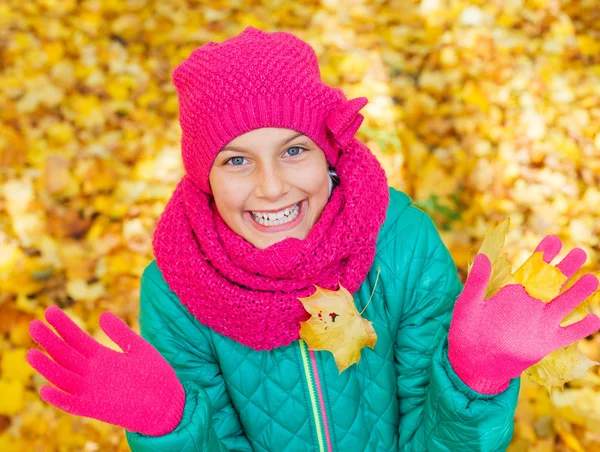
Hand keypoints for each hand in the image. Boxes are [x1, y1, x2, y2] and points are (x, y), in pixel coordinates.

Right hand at [26, 306, 184, 435]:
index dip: (63, 326)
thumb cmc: (155, 375)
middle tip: (33, 324)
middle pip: (66, 354)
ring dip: (47, 368)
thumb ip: (120, 333)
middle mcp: (93, 373)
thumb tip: (102, 314)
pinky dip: (60, 399)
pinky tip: (46, 390)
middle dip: (49, 341)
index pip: (77, 339)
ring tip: (31, 352)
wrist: (168, 403)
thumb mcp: (138, 348)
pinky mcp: (96, 408)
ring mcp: (93, 390)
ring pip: (64, 377)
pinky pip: (73, 405)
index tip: (50, 310)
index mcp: (101, 357)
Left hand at [448, 235, 599, 394]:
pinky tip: (595, 320)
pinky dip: (582, 329)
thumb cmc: (467, 330)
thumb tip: (482, 256)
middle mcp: (531, 304)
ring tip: (592, 279)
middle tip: (580, 253)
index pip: (532, 269)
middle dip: (566, 268)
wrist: (473, 361)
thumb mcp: (468, 304)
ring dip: (579, 293)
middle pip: (553, 282)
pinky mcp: (547, 342)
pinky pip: (568, 334)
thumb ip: (477, 282)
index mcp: (513, 291)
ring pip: (565, 304)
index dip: (544, 254)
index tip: (554, 240)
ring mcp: (541, 323)